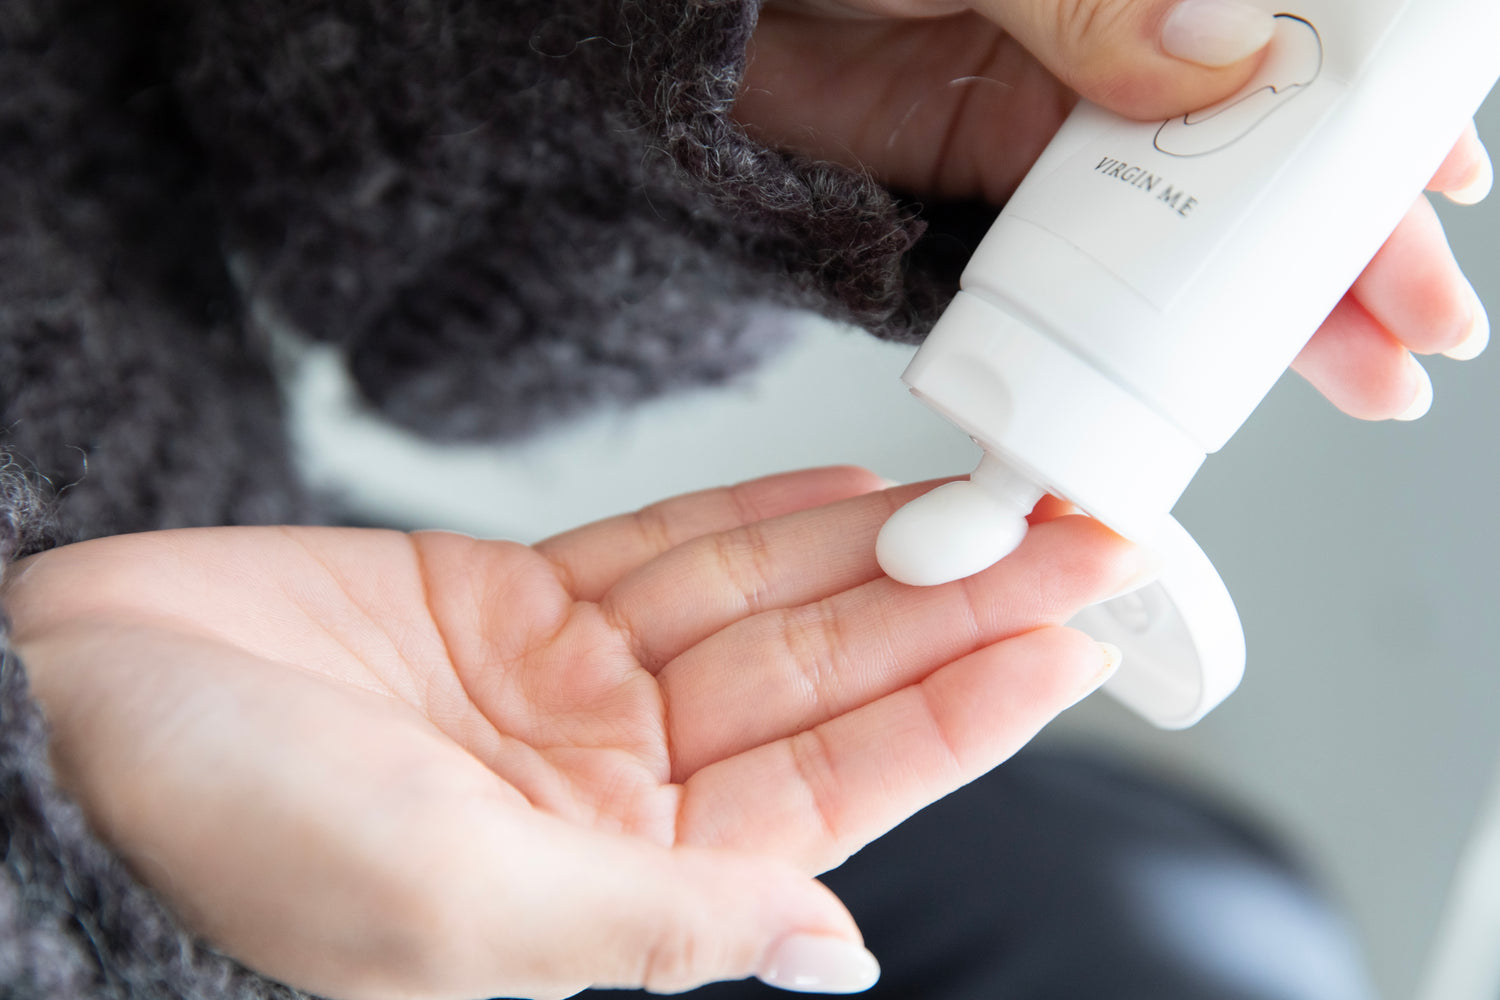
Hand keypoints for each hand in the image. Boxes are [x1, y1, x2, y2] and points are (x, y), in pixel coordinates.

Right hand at [2, 468, 1145, 999]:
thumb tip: (832, 953)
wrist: (68, 725)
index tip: (1064, 642)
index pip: (835, 792)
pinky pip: (667, 551)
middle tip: (1075, 539)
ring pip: (763, 607)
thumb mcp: (458, 911)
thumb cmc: (228, 839)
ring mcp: (570, 689)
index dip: (957, 715)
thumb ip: (657, 926)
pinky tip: (854, 495)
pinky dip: (759, 518)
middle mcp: (614, 788)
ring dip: (878, 555)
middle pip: (824, 683)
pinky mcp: (514, 602)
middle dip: (951, 612)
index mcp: (619, 883)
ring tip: (995, 502)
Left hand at [734, 0, 1492, 420]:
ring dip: (1273, 303)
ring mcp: (1061, 118)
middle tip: (1410, 333)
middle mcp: (1126, 32)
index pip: (1299, 36)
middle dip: (1347, 242)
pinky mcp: (992, 185)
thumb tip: (1221, 51)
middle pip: (1269, 147)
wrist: (690, 19)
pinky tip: (1209, 368)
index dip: (1378, 115)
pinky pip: (1093, 260)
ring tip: (1355, 376)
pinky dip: (1153, 317)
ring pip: (1196, 217)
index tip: (1439, 185)